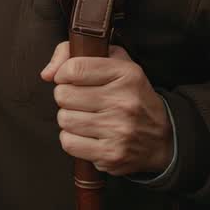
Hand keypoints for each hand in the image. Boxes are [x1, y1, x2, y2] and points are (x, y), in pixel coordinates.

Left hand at [40, 42, 172, 176]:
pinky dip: (72, 139)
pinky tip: (87, 135)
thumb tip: (47, 74)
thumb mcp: (115, 64)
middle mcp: (123, 102)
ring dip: (69, 119)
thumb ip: (74, 55)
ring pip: (64, 119)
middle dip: (66, 97)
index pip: (74, 68)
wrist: (162, 139)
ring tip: (86, 118)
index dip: (63, 73)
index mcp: (126, 74)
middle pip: (63, 95)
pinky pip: (68, 143)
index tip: (70, 79)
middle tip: (81, 101)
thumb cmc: (131, 96)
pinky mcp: (111, 154)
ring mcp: (118, 130)